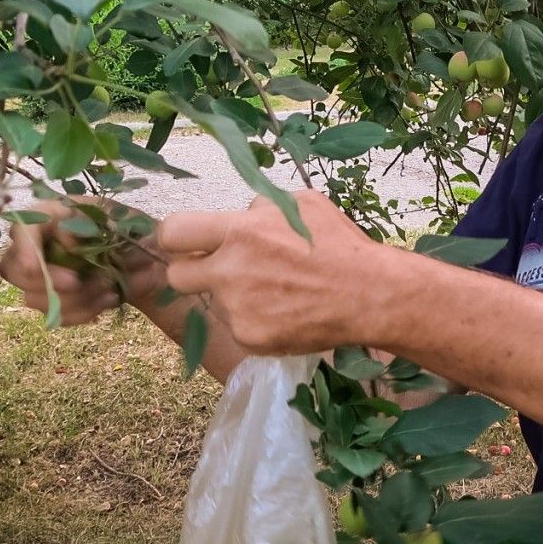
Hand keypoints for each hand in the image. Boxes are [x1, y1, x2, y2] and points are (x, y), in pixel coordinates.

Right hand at [0, 200, 165, 325]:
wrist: (148, 260)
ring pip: (33, 298)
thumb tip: (70, 242)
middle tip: (77, 282)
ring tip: (108, 287)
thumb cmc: (133, 230)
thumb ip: (101, 223)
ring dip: (73, 299)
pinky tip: (108, 300)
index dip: (24, 249)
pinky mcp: (54, 301)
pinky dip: (82, 313)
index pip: (22, 228)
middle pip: (13, 269)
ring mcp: (42, 276)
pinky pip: (55, 316)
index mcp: (52, 215)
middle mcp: (38, 245)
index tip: (33, 268)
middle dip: (46, 281)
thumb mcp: (125, 217)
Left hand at [154, 190, 388, 354]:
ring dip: (235, 295)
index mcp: (239, 233)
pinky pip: (240, 324)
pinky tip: (287, 311)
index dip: (174, 237)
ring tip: (278, 292)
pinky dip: (257, 319)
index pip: (173, 233)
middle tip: (219, 270)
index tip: (185, 242)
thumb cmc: (340, 244)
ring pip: (217, 301)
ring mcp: (238, 310)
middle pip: (177, 276)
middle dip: (191, 271)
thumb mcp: (302, 204)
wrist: (369, 295)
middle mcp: (230, 272)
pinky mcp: (250, 338)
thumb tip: (242, 216)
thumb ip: (261, 209)